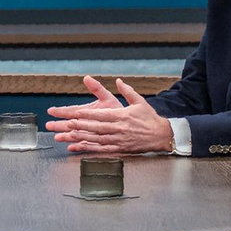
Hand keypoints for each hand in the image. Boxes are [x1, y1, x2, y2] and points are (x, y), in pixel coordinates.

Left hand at [46, 78, 173, 154]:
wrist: (162, 135)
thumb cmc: (150, 118)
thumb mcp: (140, 101)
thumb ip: (127, 91)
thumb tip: (118, 81)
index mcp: (123, 116)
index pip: (102, 115)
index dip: (88, 114)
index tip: (77, 112)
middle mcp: (120, 129)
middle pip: (97, 127)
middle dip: (81, 125)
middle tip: (68, 123)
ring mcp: (119, 140)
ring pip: (98, 139)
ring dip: (83, 137)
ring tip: (70, 135)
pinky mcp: (120, 149)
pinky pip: (103, 149)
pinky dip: (91, 149)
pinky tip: (81, 147)